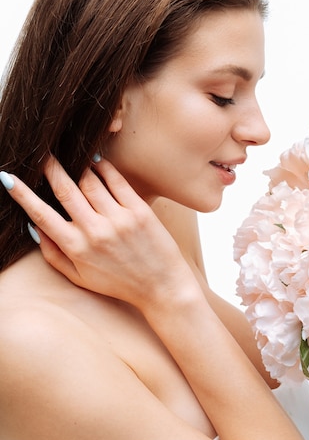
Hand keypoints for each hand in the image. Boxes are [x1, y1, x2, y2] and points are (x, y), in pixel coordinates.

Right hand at [1, 157, 196, 309]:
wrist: (161, 286)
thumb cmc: (119, 283)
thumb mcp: (80, 278)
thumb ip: (54, 254)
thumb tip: (34, 227)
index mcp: (76, 248)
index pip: (41, 214)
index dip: (22, 194)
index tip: (7, 178)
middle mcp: (95, 231)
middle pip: (64, 189)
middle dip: (49, 167)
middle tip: (41, 153)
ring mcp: (118, 219)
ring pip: (89, 181)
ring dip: (76, 165)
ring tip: (70, 155)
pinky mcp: (139, 210)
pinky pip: (116, 180)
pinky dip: (103, 167)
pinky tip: (96, 160)